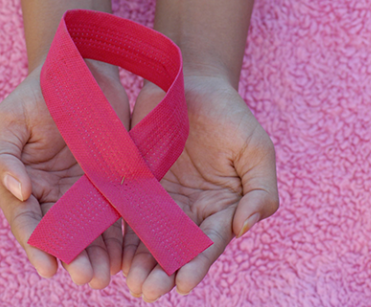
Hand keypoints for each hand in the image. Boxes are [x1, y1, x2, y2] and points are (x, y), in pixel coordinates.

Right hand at [0, 60, 129, 288]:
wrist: (80, 70)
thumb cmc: (37, 95)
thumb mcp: (9, 122)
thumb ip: (4, 159)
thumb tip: (20, 194)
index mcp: (22, 183)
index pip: (26, 220)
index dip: (36, 245)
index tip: (49, 268)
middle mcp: (52, 194)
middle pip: (60, 234)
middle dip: (73, 258)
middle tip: (87, 278)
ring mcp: (82, 190)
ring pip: (89, 231)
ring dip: (97, 255)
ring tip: (107, 275)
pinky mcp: (110, 182)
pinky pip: (114, 213)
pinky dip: (119, 235)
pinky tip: (127, 253)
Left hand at [123, 73, 278, 301]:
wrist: (191, 84)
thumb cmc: (229, 116)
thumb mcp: (255, 149)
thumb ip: (260, 190)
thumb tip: (245, 227)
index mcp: (221, 208)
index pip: (209, 243)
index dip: (197, 264)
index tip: (184, 284)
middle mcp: (189, 211)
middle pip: (175, 249)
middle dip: (162, 272)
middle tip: (147, 292)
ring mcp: (160, 200)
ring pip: (148, 238)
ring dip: (138, 262)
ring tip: (129, 283)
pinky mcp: (135, 184)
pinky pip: (125, 212)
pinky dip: (118, 234)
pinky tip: (110, 252)